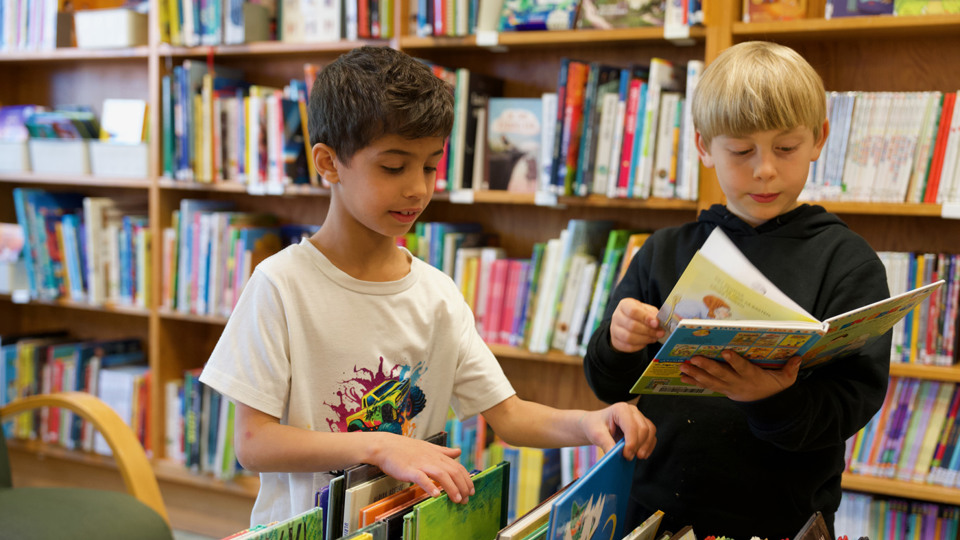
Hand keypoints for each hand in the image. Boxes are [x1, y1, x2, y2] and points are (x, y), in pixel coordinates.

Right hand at [369, 433, 474, 503]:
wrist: (385, 446)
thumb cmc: (405, 448)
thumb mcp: (428, 447)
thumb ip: (444, 451)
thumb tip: (459, 451)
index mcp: (437, 455)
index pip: (457, 467)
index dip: (466, 479)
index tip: (471, 490)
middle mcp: (432, 459)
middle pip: (453, 472)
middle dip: (462, 486)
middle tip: (466, 499)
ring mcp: (421, 464)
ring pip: (441, 475)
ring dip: (451, 488)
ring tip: (456, 499)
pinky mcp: (409, 470)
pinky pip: (422, 478)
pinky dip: (429, 486)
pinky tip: (435, 495)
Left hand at [578, 402, 656, 459]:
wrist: (594, 425)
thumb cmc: (595, 426)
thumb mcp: (596, 435)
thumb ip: (606, 444)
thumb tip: (614, 456)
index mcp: (620, 409)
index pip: (631, 426)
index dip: (631, 442)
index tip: (626, 454)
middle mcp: (632, 411)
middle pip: (643, 428)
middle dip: (638, 445)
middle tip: (628, 457)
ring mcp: (638, 417)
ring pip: (650, 431)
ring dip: (646, 446)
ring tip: (638, 457)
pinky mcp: (642, 425)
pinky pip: (651, 435)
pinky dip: (649, 446)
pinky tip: (643, 454)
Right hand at [609, 298, 664, 352]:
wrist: (626, 324)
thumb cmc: (639, 315)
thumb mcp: (647, 310)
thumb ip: (653, 315)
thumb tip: (657, 322)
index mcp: (625, 305)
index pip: (633, 311)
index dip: (645, 318)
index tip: (656, 323)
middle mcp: (617, 316)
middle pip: (632, 325)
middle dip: (649, 331)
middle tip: (660, 333)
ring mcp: (614, 329)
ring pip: (629, 337)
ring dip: (645, 339)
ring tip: (654, 338)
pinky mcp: (616, 341)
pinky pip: (628, 346)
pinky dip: (640, 346)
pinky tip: (646, 342)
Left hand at [678, 351, 801, 401]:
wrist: (767, 408)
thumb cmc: (775, 388)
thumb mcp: (786, 380)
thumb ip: (791, 369)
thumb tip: (799, 357)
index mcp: (753, 377)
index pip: (743, 368)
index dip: (734, 362)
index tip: (725, 352)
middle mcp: (738, 383)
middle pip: (721, 375)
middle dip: (707, 367)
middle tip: (694, 358)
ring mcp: (728, 388)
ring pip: (710, 381)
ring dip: (695, 374)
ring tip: (682, 367)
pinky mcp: (723, 390)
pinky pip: (707, 386)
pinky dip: (694, 381)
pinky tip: (683, 376)